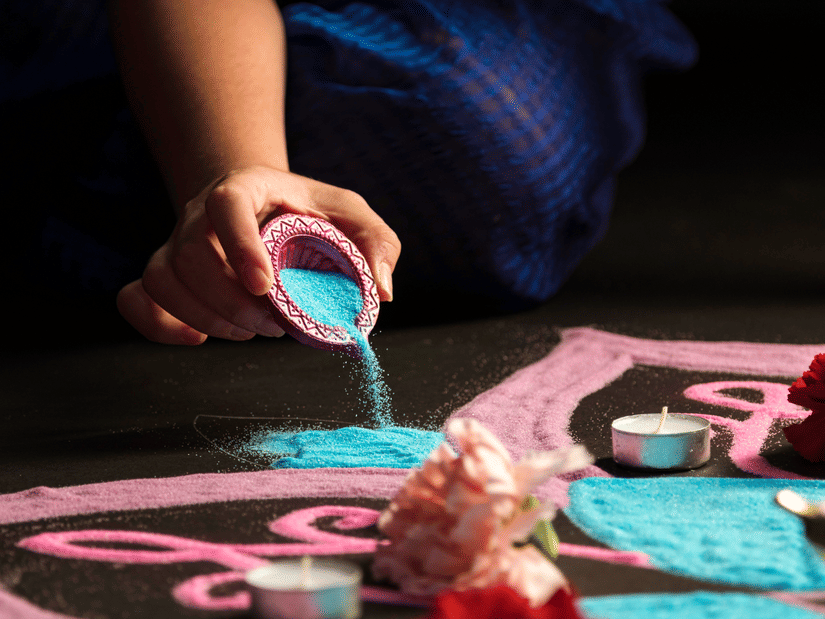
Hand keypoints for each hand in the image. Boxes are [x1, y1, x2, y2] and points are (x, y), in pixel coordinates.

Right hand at [117, 166, 400, 344]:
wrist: (263, 204)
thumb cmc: (311, 211)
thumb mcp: (352, 214)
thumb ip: (376, 244)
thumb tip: (382, 291)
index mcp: (248, 187)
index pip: (227, 204)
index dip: (239, 245)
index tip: (265, 287)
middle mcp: (201, 212)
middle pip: (190, 254)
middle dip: (232, 302)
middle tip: (274, 325)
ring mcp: (177, 242)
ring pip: (163, 279)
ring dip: (206, 318)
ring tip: (250, 332)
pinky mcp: (167, 272)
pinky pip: (136, 297)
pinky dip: (160, 326)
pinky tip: (198, 338)